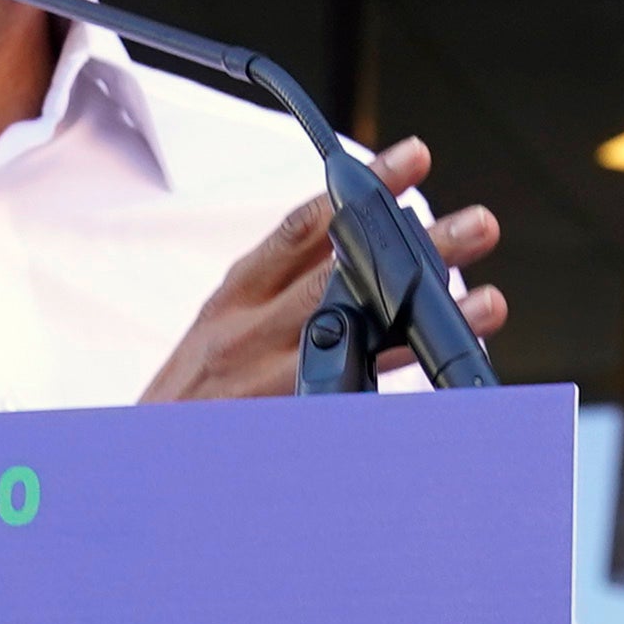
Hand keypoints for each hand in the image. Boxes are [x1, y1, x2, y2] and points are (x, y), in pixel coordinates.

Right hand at [141, 136, 503, 401]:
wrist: (136, 463)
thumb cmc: (189, 393)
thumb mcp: (222, 325)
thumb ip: (279, 286)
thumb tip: (341, 242)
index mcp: (238, 291)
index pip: (307, 224)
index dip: (363, 189)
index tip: (413, 160)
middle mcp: (252, 328)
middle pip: (345, 274)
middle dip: (414, 246)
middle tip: (476, 225)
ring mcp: (267, 377)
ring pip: (359, 336)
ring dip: (426, 318)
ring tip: (487, 304)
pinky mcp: (282, 420)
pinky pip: (348, 401)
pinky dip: (395, 391)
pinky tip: (442, 383)